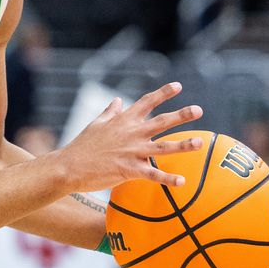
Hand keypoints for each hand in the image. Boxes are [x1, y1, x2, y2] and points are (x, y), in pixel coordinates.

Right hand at [55, 82, 203, 192]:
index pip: (146, 102)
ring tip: (200, 142)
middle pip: (161, 122)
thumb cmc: (82, 146)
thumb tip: (116, 100)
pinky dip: (168, 179)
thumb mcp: (95, 124)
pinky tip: (182, 181)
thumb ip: (109, 112)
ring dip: (183, 145)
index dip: (163, 93)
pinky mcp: (129, 170)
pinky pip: (153, 175)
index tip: (178, 86)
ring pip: (163, 147)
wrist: (68, 167)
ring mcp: (131, 152)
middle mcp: (131, 134)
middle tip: (198, 110)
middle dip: (181, 115)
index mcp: (122, 121)